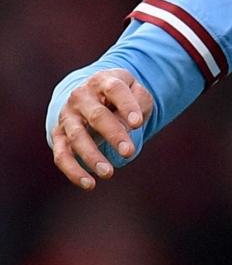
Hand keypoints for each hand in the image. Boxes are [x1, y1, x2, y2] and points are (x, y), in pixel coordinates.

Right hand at [51, 68, 152, 190]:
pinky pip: (62, 155)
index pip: (115, 90)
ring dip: (92, 156)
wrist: (90, 93)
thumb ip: (139, 103)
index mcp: (103, 81)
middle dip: (113, 134)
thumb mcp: (135, 91)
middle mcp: (81, 96)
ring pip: (77, 137)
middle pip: (96, 115)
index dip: (127, 106)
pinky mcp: (58, 134)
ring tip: (109, 173)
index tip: (138, 123)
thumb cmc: (120, 95)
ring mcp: (67, 116)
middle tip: (129, 152)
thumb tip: (129, 126)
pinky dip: (73, 171)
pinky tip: (89, 184)